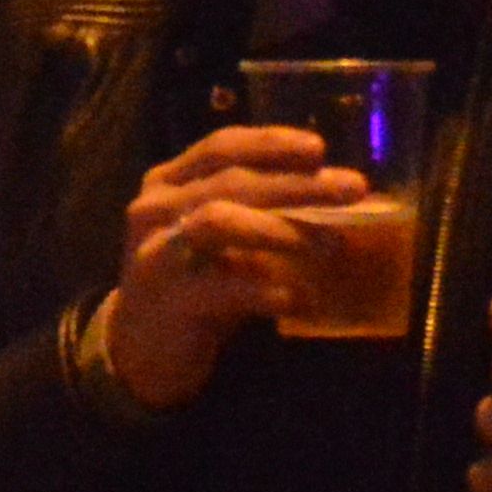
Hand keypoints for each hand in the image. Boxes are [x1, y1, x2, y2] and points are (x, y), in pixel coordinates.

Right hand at [102, 127, 352, 411]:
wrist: (139, 348)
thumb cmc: (192, 282)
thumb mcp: (218, 239)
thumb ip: (256, 212)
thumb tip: (330, 196)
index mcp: (169, 182)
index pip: (222, 146)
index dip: (270, 143)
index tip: (319, 148)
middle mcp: (157, 208)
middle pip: (231, 181)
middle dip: (297, 183)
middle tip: (351, 188)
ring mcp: (157, 252)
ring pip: (218, 221)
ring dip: (281, 228)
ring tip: (331, 244)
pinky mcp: (168, 298)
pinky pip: (220, 287)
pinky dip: (265, 290)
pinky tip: (298, 298)